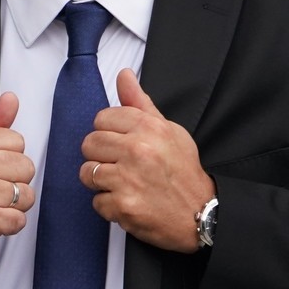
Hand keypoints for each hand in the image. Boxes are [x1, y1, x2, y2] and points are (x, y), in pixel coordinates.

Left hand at [80, 69, 214, 252]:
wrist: (200, 214)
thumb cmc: (183, 171)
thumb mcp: (169, 130)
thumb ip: (140, 104)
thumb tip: (124, 75)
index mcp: (148, 128)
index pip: (102, 118)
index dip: (109, 132)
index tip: (122, 143)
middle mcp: (137, 150)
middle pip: (89, 143)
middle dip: (101, 156)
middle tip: (121, 165)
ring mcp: (128, 179)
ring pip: (87, 172)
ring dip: (101, 181)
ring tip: (123, 184)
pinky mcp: (123, 205)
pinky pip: (96, 201)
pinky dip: (109, 205)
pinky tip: (128, 201)